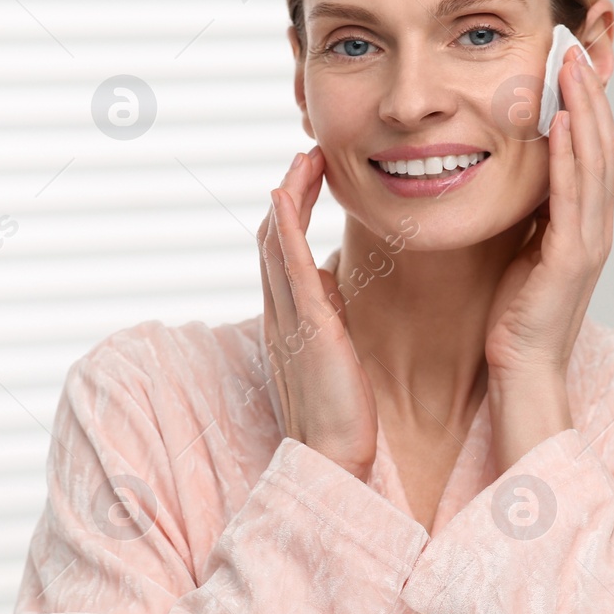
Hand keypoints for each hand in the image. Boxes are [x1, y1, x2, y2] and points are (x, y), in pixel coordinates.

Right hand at [258, 146, 377, 480]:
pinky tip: (287, 193)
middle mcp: (278, 313)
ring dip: (289, 195)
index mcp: (286, 318)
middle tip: (308, 154)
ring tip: (306, 159)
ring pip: (276, 243)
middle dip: (289, 192)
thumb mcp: (334, 349)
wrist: (332, 459)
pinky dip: (285, 225)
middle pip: (273, 237)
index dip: (291, 210)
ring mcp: (287, 318)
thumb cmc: (340, 414)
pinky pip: (288, 266)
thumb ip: (327, 311)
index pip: (281, 252)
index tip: (310, 177)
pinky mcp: (306, 327)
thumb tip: (332, 275)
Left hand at [483, 47, 613, 464]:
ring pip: (597, 161)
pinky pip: (575, 197)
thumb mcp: (520, 250)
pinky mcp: (572, 261)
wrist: (520, 374)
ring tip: (570, 66)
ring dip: (585, 109)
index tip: (568, 60)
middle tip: (575, 44)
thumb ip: (527, 212)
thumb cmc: (513, 318)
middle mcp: (595, 227)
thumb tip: (511, 171)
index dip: (586, 103)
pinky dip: (570, 156)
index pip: (593, 149)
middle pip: (604, 143)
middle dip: (590, 92)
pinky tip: (561, 122)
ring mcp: (589, 243)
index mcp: (584, 223)